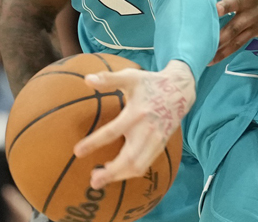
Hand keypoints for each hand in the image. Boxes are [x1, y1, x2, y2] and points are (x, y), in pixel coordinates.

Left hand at [73, 60, 194, 188]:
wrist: (180, 91)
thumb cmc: (150, 83)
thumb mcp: (130, 76)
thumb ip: (109, 79)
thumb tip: (87, 80)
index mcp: (136, 113)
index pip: (112, 132)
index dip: (94, 143)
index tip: (77, 152)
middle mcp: (147, 130)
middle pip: (129, 159)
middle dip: (111, 173)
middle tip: (93, 180)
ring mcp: (155, 140)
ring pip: (138, 166)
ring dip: (120, 176)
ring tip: (101, 178)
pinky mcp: (160, 146)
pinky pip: (146, 165)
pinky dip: (130, 171)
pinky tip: (117, 171)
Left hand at [203, 0, 257, 62]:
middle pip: (237, 2)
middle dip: (226, 6)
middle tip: (214, 10)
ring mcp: (252, 17)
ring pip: (236, 28)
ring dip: (221, 37)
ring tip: (205, 46)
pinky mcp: (253, 31)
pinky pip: (237, 43)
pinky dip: (224, 52)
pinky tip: (210, 59)